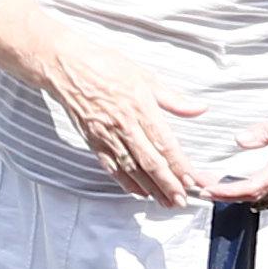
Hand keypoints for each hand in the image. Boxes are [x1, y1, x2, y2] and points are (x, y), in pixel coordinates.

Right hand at [47, 40, 214, 206]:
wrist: (67, 67)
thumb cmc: (107, 66)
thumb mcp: (145, 76)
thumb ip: (173, 98)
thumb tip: (200, 108)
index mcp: (141, 108)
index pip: (165, 143)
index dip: (179, 165)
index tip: (191, 180)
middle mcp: (125, 125)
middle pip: (150, 162)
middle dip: (168, 185)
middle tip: (181, 201)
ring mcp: (107, 135)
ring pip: (132, 169)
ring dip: (150, 188)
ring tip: (165, 202)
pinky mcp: (93, 140)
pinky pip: (111, 166)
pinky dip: (125, 182)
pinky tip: (138, 192)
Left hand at [205, 104, 267, 203]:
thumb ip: (266, 132)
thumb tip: (238, 140)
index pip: (251, 187)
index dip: (227, 190)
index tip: (206, 189)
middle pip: (251, 198)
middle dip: (224, 194)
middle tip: (199, 187)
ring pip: (261, 199)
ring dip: (237, 194)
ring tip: (213, 185)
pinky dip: (253, 193)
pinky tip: (239, 186)